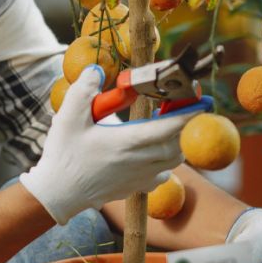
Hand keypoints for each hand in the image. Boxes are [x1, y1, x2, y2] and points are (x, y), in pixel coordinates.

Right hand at [20, 66, 193, 224]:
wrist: (60, 192)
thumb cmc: (64, 155)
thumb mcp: (68, 117)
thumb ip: (84, 90)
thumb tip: (96, 70)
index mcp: (128, 141)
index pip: (170, 127)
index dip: (189, 113)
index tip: (202, 100)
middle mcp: (141, 161)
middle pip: (179, 142)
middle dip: (184, 124)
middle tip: (179, 105)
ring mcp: (142, 177)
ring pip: (175, 158)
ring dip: (176, 141)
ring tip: (166, 125)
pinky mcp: (139, 187)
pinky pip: (164, 173)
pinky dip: (166, 160)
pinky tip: (152, 151)